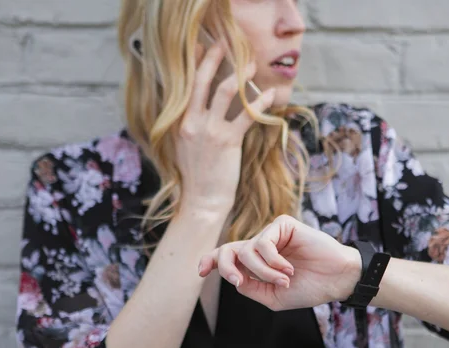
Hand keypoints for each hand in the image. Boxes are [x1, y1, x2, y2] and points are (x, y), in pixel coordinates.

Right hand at [176, 44, 275, 214]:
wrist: (201, 201)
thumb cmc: (197, 177)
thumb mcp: (184, 147)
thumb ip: (189, 125)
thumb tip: (201, 108)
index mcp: (178, 122)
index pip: (185, 86)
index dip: (195, 64)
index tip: (203, 48)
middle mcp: (190, 122)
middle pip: (201, 80)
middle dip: (213, 58)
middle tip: (225, 44)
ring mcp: (208, 131)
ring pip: (224, 91)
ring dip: (239, 74)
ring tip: (251, 65)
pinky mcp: (227, 141)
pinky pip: (246, 115)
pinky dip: (260, 103)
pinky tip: (270, 95)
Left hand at [197, 215, 361, 310]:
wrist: (335, 280)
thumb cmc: (309, 288)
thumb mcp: (273, 297)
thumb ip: (250, 288)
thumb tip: (233, 277)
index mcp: (256, 263)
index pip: (226, 257)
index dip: (210, 261)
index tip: (200, 272)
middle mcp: (260, 246)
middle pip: (228, 250)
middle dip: (225, 267)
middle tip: (238, 282)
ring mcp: (271, 234)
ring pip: (247, 251)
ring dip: (263, 271)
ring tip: (284, 279)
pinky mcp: (283, 224)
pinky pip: (263, 243)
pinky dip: (272, 261)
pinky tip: (289, 268)